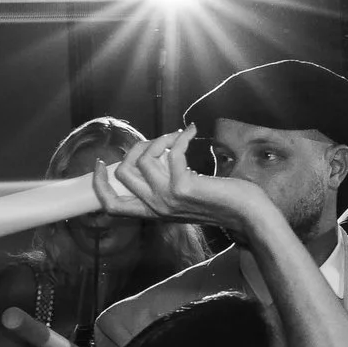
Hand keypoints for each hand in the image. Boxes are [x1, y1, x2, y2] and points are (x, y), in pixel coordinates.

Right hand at [94, 126, 275, 233]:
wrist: (248, 214)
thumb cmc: (222, 202)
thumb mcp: (184, 196)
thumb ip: (165, 184)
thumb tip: (153, 157)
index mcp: (153, 211)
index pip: (111, 205)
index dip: (99, 183)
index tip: (100, 162)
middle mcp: (156, 206)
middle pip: (122, 174)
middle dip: (134, 148)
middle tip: (156, 140)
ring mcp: (168, 198)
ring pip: (143, 160)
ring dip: (159, 139)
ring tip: (176, 135)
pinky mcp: (183, 186)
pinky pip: (171, 153)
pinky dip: (180, 137)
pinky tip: (191, 132)